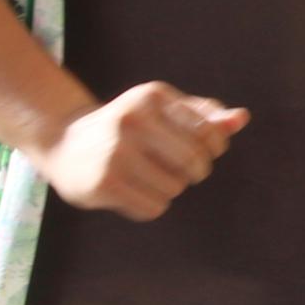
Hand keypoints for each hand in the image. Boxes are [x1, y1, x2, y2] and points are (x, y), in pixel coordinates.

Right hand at [40, 81, 248, 219]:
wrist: (63, 141)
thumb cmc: (127, 126)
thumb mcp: (163, 111)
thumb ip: (205, 116)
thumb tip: (241, 119)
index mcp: (152, 97)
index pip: (210, 134)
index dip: (212, 149)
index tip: (198, 149)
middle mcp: (132, 120)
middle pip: (195, 163)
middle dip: (192, 172)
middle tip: (173, 168)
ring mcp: (115, 152)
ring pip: (175, 188)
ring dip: (168, 189)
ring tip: (144, 176)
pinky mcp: (104, 182)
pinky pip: (154, 208)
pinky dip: (149, 205)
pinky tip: (130, 190)